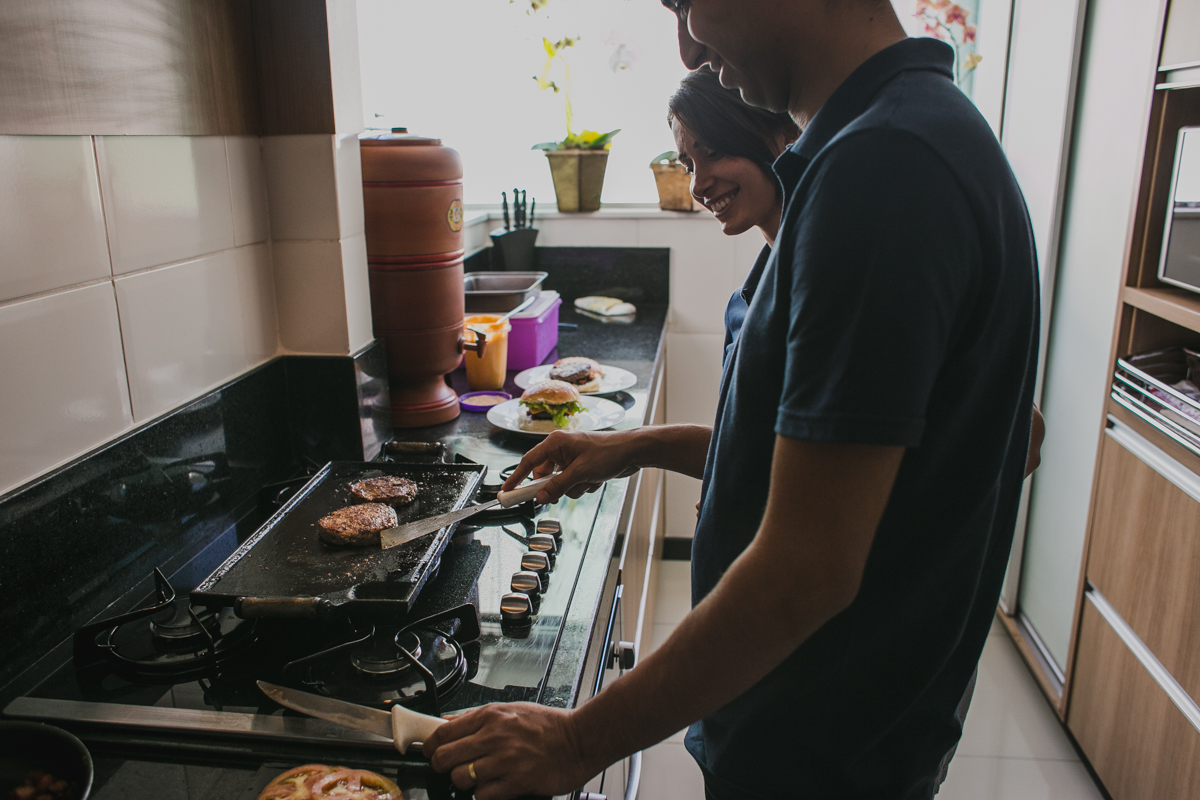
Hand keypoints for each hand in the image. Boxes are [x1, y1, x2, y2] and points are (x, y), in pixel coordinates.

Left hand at [423, 703, 596, 799]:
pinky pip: (482, 795)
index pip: (442, 732)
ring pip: (460, 778)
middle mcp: (494, 736)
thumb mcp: (510, 710)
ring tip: (479, 778)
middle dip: (443, 767)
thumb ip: (477, 717)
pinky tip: (495, 787)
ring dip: (465, 782)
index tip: (432, 752)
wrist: (579, 740)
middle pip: (444, 757)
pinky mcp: (516, 781)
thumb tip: (448, 722)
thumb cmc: (548, 726)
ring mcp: (504, 760)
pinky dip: (484, 795)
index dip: (431, 746)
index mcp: (490, 716)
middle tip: (453, 768)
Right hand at [503, 429, 644, 503]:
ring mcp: (572, 458)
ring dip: (573, 488)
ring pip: (560, 483)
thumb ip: (557, 486)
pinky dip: (583, 486)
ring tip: (588, 481)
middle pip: (544, 475)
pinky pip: (573, 483)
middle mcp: (561, 449)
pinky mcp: (581, 466)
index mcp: (556, 443)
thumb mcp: (580, 473)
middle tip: (558, 494)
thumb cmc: (608, 453)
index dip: (516, 477)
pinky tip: (596, 479)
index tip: (507, 491)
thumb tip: (540, 497)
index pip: (528, 461)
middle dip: (555, 487)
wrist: (633, 452)